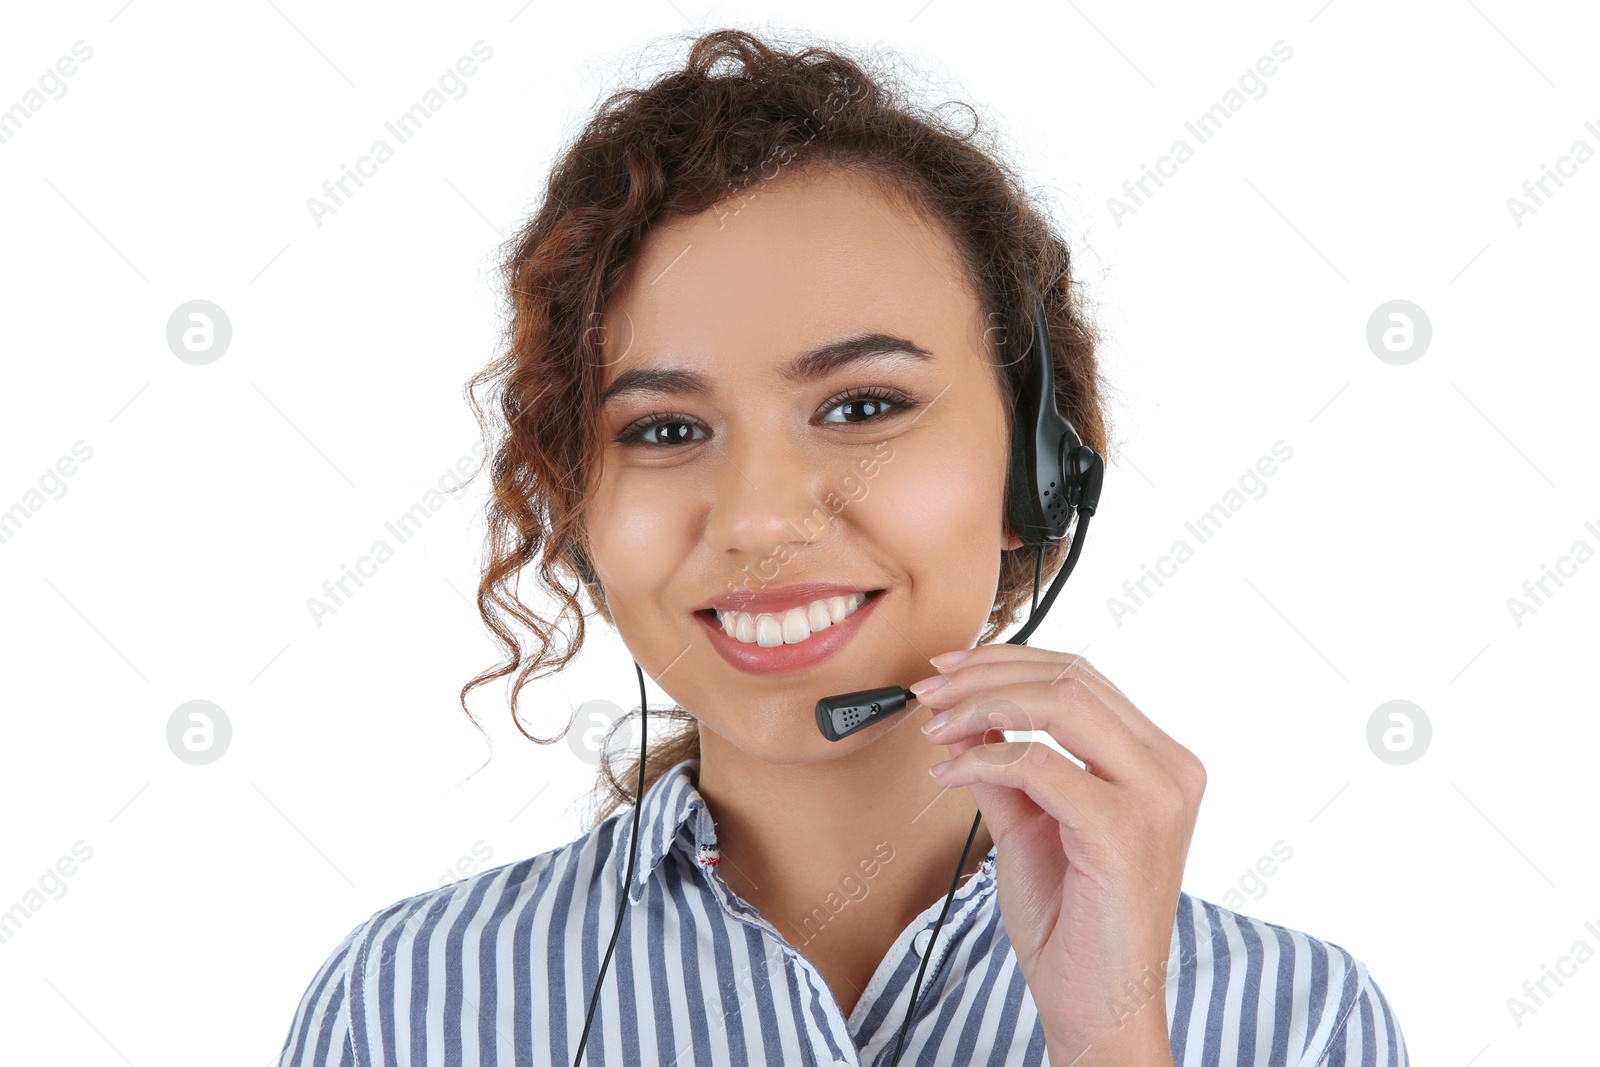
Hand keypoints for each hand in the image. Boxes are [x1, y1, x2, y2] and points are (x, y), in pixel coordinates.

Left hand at [910, 645, 1203, 1065]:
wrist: (1097, 1007)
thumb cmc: (1072, 924)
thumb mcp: (1031, 824)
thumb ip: (1006, 765)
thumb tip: (964, 713)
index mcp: (1160, 762)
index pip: (1082, 677)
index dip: (1007, 661)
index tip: (947, 670)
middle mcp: (1171, 770)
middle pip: (1070, 679)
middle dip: (985, 675)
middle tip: (927, 691)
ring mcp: (1155, 798)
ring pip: (1060, 704)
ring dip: (980, 706)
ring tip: (933, 727)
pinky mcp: (1124, 831)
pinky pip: (1037, 765)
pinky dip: (981, 760)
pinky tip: (948, 776)